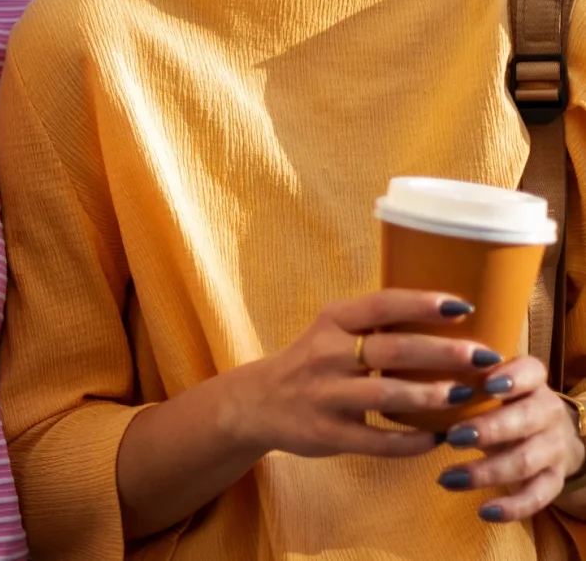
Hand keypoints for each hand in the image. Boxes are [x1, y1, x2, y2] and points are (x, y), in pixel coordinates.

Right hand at [232, 289, 501, 460]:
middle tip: (485, 355)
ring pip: (387, 395)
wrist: (260, 401)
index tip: (464, 305)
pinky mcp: (329, 433)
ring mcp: (327, 395)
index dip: (423, 304)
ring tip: (467, 396)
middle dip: (444, 352)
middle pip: (393, 350)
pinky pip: (378, 440)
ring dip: (431, 396)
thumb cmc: (312, 361)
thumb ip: (374, 324)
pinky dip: (412, 441)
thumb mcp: (332, 331)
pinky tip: (439, 439)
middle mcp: (327, 354)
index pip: (382, 305)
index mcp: (332, 321)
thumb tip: (445, 312)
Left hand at [436, 356, 585, 522]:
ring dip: (486, 471)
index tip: (485, 384)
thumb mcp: (487, 381)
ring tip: (447, 477)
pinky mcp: (554, 479)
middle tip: (451, 437)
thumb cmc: (499, 399)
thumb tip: (406, 376)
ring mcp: (554, 447)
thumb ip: (460, 376)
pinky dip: (511, 507)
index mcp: (532, 378)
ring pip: (526, 460)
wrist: (547, 432)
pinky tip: (483, 511)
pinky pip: (537, 496)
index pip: (530, 372)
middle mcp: (548, 410)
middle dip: (489, 429)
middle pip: (525, 419)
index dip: (511, 378)